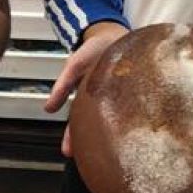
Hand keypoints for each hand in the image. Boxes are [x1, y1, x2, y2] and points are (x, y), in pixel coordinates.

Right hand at [44, 22, 128, 156]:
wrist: (114, 32)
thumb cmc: (92, 50)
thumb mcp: (74, 67)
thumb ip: (62, 86)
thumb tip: (48, 109)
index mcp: (89, 100)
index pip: (78, 123)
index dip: (72, 138)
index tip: (67, 153)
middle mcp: (107, 103)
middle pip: (100, 126)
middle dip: (94, 142)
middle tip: (92, 159)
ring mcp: (123, 99)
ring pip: (119, 121)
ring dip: (117, 135)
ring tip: (118, 153)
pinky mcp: (140, 91)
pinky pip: (139, 108)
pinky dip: (140, 118)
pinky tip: (144, 129)